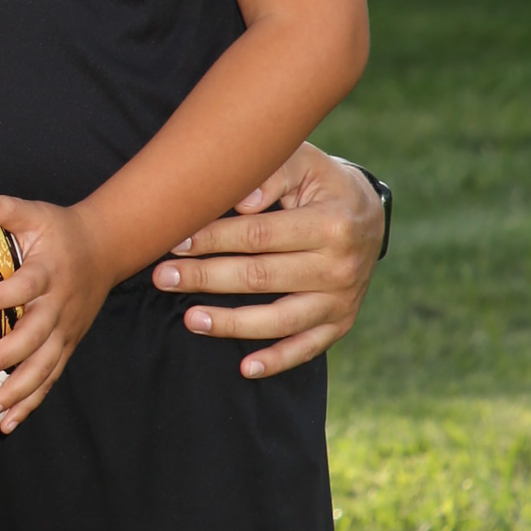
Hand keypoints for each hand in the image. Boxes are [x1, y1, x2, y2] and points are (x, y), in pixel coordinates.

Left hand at [0, 195, 115, 432]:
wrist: (105, 249)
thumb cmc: (61, 233)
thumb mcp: (37, 214)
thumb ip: (8, 210)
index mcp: (49, 274)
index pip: (24, 286)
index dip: (0, 296)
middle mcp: (58, 308)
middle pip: (34, 338)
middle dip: (5, 357)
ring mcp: (64, 332)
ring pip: (42, 368)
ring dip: (16, 392)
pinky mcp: (66, 346)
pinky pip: (48, 379)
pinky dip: (30, 403)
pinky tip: (8, 423)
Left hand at [151, 144, 383, 378]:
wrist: (367, 212)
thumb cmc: (320, 182)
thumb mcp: (302, 163)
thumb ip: (270, 176)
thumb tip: (240, 202)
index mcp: (331, 223)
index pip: (259, 236)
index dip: (213, 240)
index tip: (175, 242)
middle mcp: (340, 266)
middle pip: (261, 277)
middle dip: (206, 278)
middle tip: (162, 278)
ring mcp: (342, 299)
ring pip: (280, 320)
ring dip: (231, 323)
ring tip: (190, 320)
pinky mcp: (340, 322)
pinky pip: (307, 348)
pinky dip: (277, 361)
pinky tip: (245, 368)